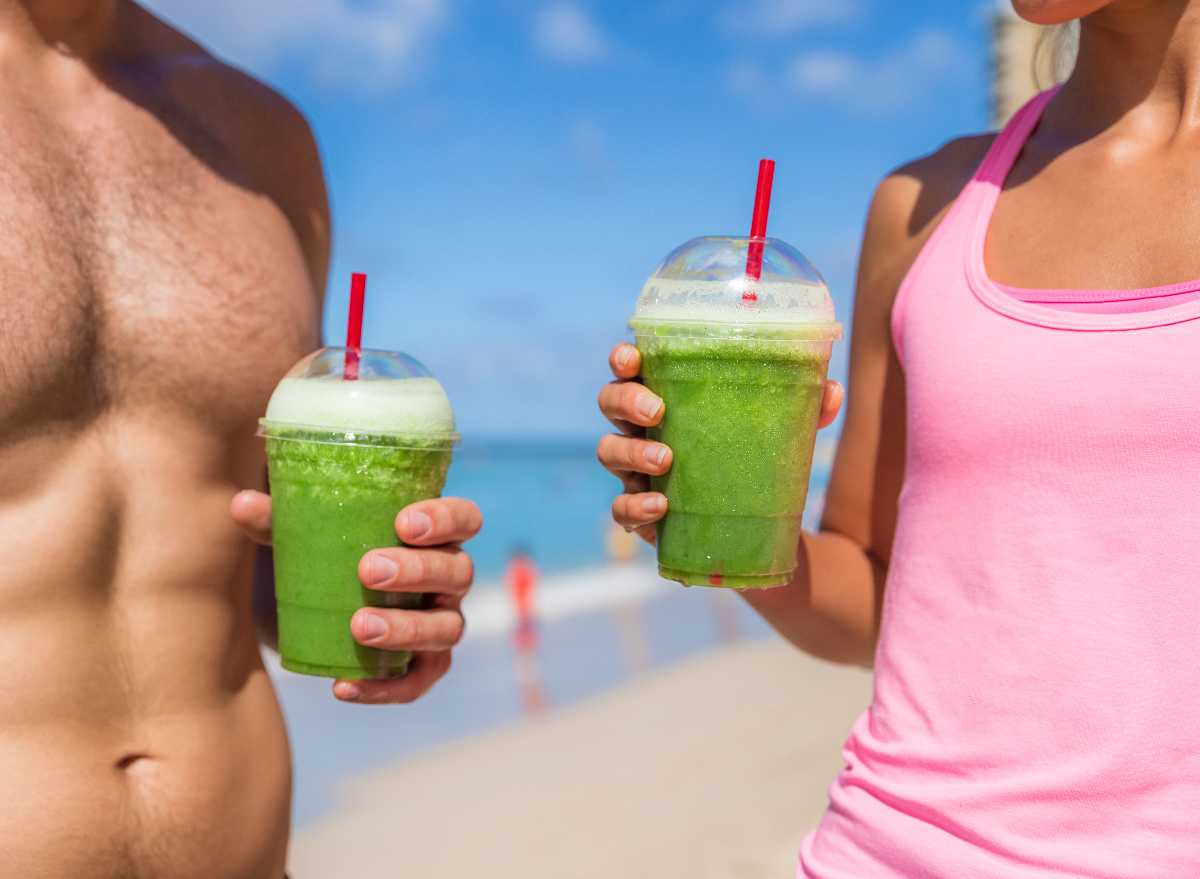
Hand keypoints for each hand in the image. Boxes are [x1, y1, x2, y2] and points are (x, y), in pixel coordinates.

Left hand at [231, 491, 482, 704]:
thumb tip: (241, 504)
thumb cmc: (320, 551)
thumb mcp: (298, 531)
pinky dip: (387, 688)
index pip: (465, 518)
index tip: (405, 523)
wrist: (308, 606)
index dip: (446, 519)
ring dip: (408, 628)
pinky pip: (418, 681)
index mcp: (430, 534)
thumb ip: (276, 517)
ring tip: (359, 627)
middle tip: (369, 571)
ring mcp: (438, 622)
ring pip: (447, 628)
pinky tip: (344, 687)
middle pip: (457, 572)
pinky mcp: (419, 666)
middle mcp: (445, 578)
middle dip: (418, 571)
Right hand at [596, 343, 844, 543]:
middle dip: (625, 401)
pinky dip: (634, 508)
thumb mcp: (784, 433)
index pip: (633, 368)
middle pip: (610, 402)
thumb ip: (806, 409)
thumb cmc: (757, 460)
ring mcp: (637, 471)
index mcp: (670, 396)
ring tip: (664, 460)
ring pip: (609, 452)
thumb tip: (831, 389)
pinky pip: (621, 510)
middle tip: (656, 410)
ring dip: (631, 451)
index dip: (624, 358)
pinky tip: (659, 507)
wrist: (759, 529)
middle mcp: (644, 429)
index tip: (633, 359)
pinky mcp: (643, 513)